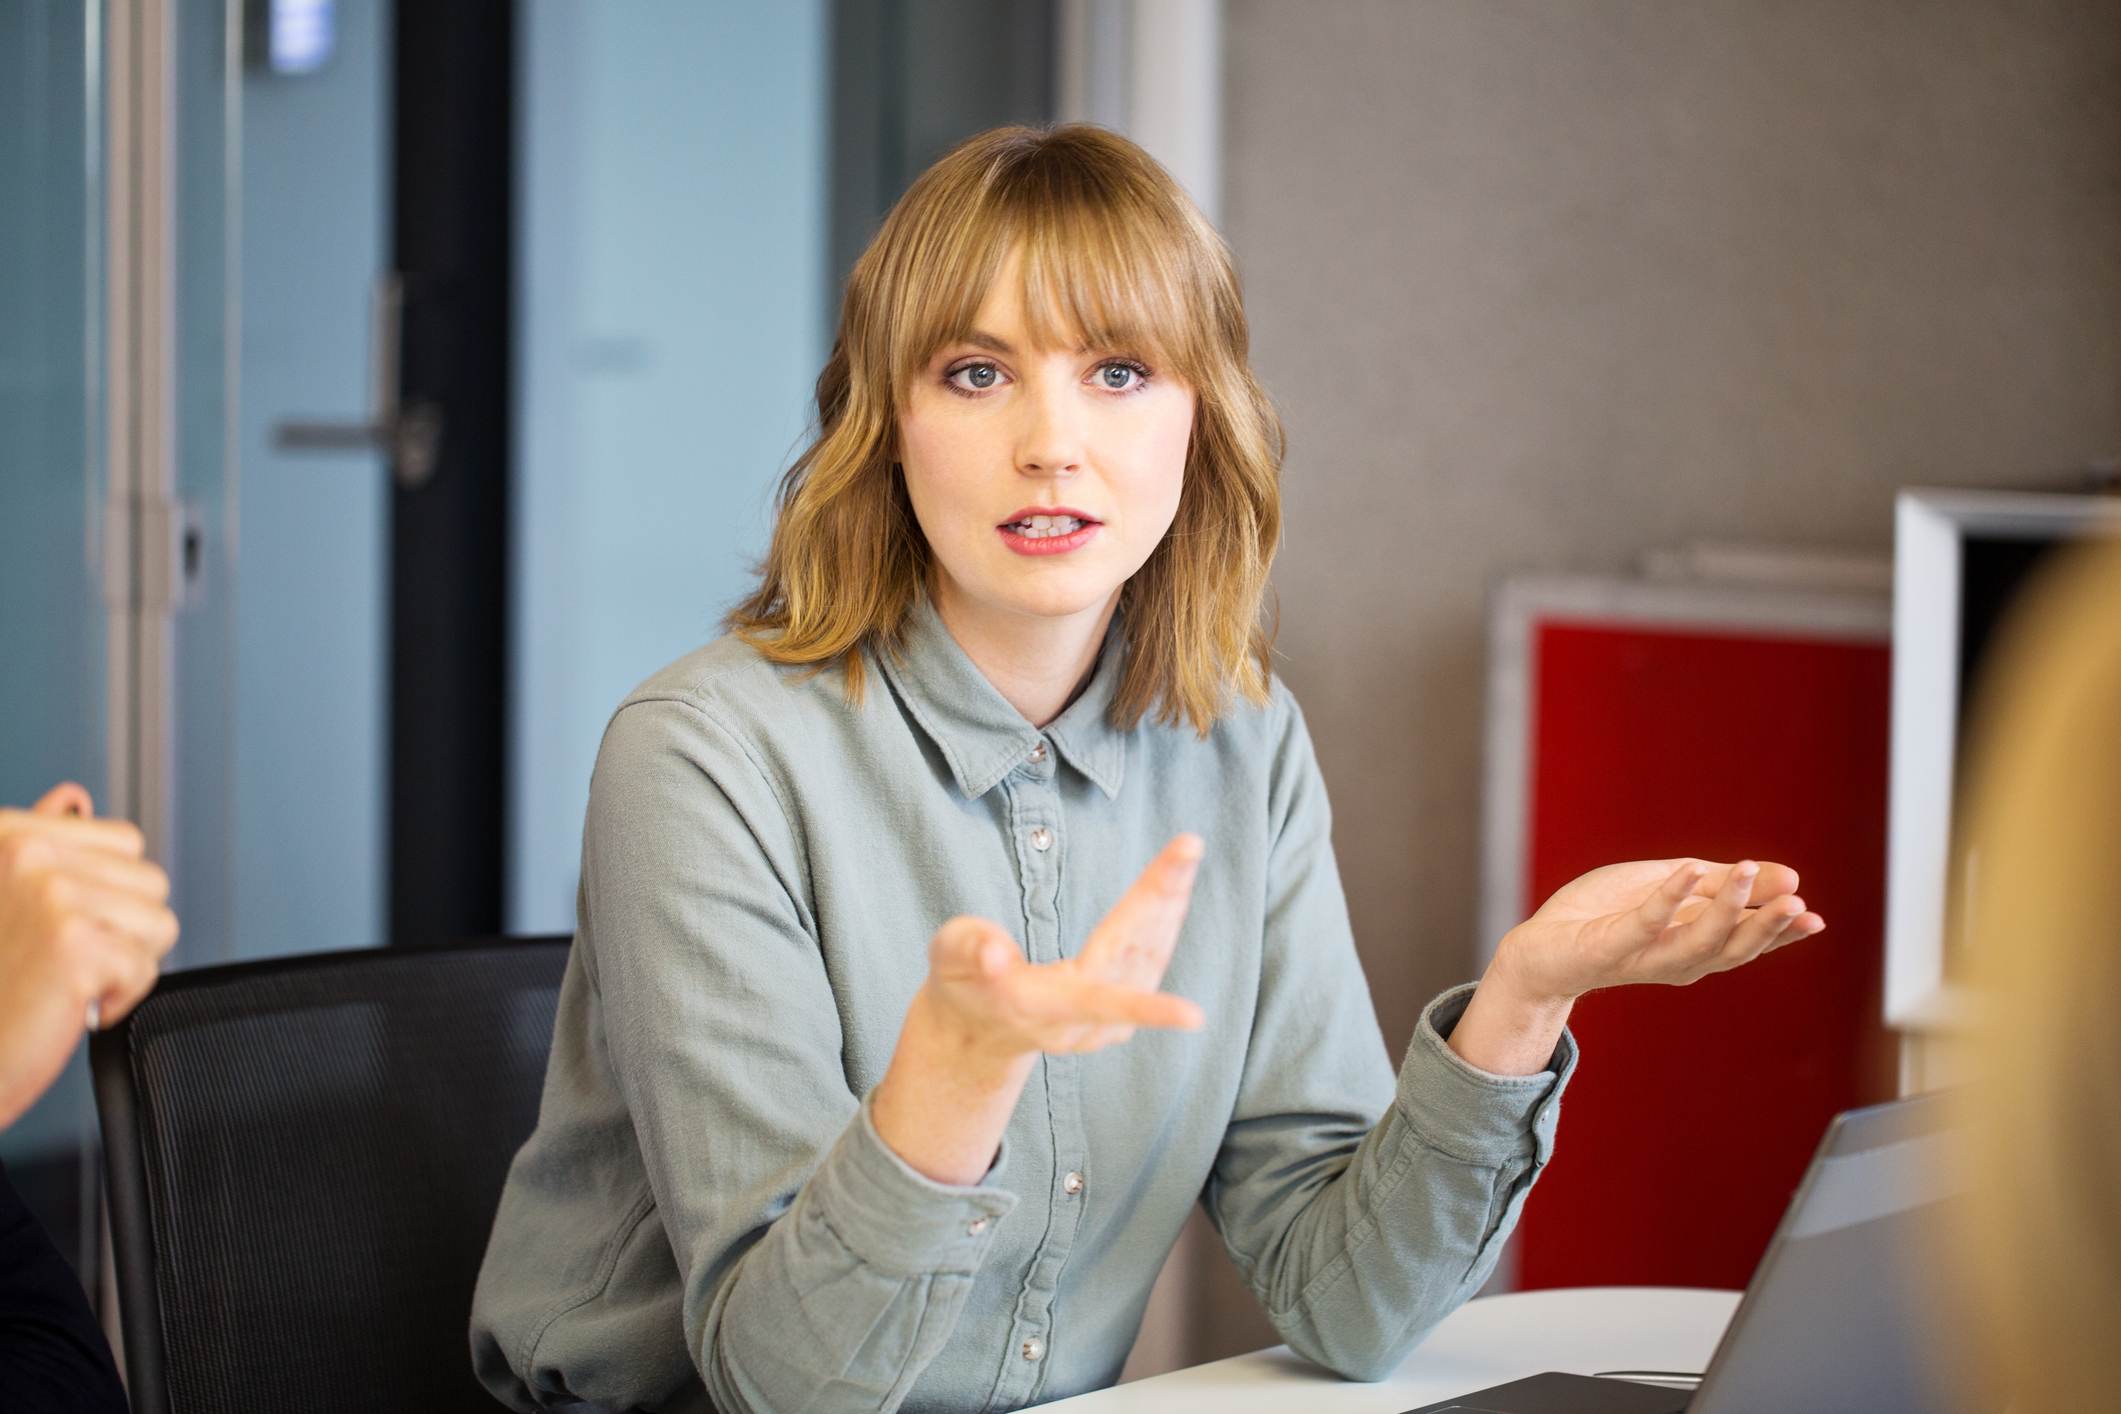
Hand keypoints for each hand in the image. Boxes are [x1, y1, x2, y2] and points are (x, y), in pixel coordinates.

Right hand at [0, 783, 179, 1128]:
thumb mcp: (3, 896)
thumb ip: (39, 844)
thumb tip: (74, 798)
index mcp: (9, 834)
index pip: (125, 840)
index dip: (113, 891)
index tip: (66, 923)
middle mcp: (25, 853)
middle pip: (151, 880)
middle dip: (124, 929)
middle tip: (63, 957)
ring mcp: (50, 894)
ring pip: (159, 921)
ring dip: (125, 962)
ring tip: (66, 977)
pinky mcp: (73, 943)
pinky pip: (147, 966)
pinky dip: (119, 996)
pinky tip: (68, 1002)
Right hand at [916, 833, 1207, 1064]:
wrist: (975, 1032)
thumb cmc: (961, 981)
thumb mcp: (949, 955)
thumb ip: (971, 949)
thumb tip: (998, 955)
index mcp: (1042, 1008)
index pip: (1098, 1002)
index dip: (1147, 1009)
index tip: (1195, 1016)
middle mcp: (1082, 1022)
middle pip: (1134, 957)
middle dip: (1163, 899)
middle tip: (1190, 847)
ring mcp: (1104, 1023)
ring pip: (1150, 957)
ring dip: (1171, 902)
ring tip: (1186, 853)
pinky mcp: (1116, 1015)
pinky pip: (1149, 961)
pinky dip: (1165, 919)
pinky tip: (1175, 886)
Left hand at [1493, 856, 1824, 1006]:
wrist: (1540, 947)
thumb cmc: (1605, 915)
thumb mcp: (1670, 887)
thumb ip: (1721, 884)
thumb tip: (1789, 875)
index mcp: (1696, 945)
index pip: (1747, 942)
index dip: (1782, 933)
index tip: (1815, 918)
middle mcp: (1677, 960)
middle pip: (1732, 949)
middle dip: (1766, 926)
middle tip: (1797, 902)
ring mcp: (1644, 956)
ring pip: (1698, 942)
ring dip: (1727, 909)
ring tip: (1750, 872)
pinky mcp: (1610, 945)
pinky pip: (1645, 921)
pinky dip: (1670, 896)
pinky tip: (1689, 869)